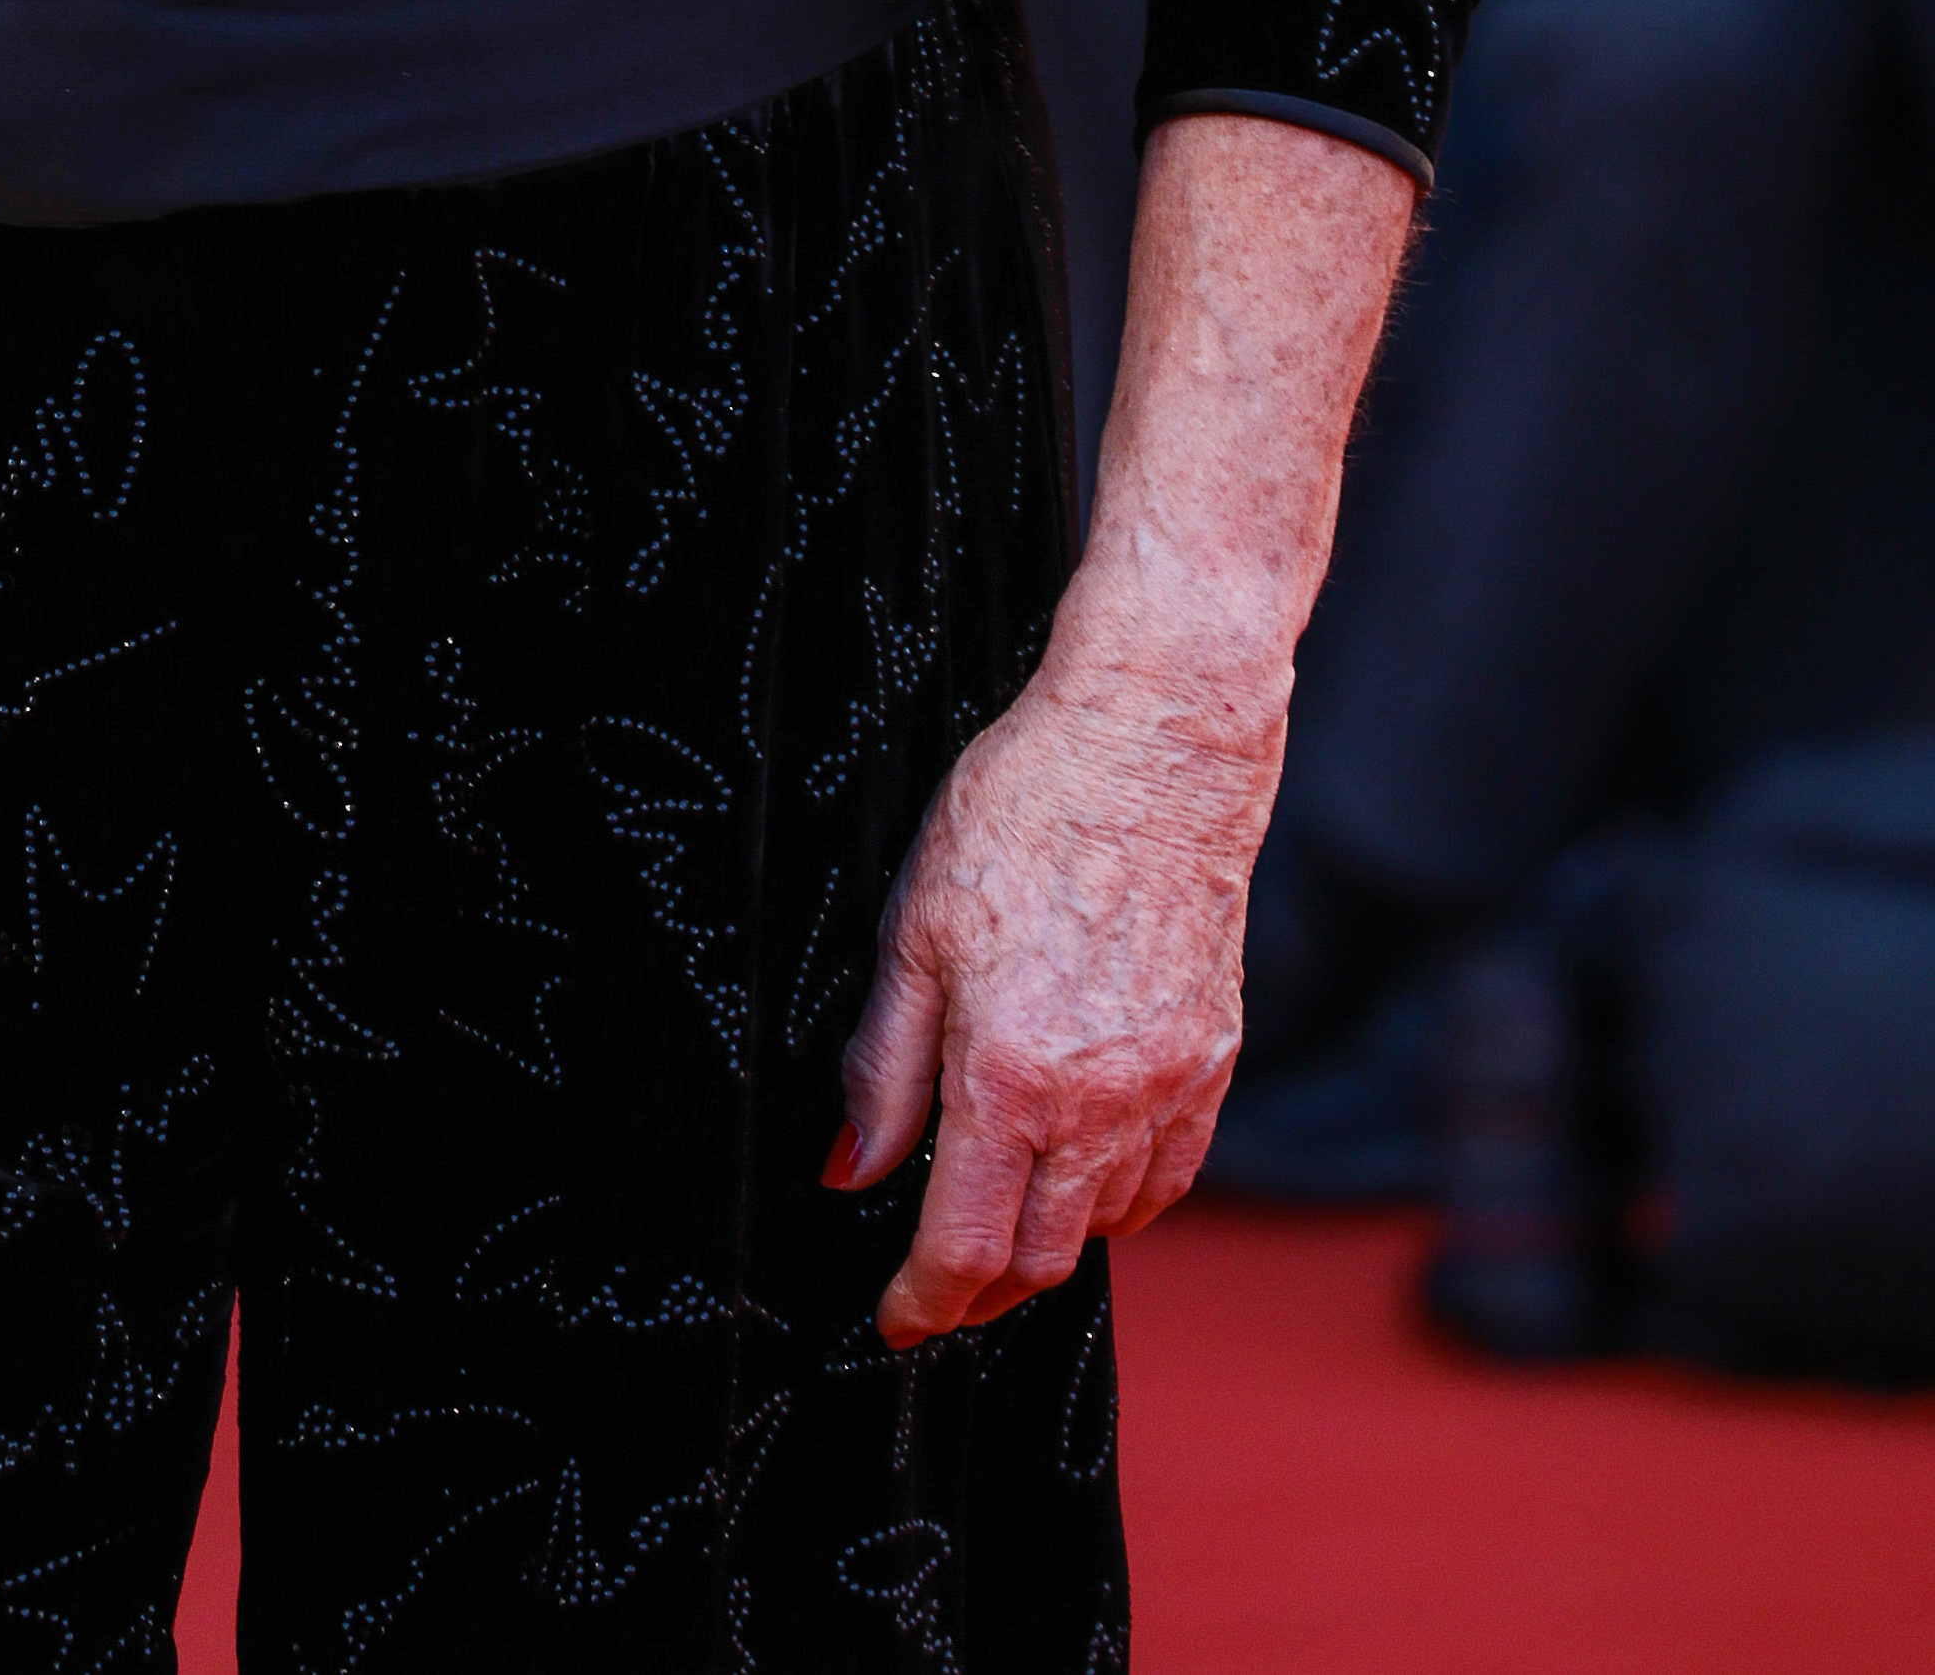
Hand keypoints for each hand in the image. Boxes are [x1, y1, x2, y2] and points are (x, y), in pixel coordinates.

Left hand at [833, 593, 1277, 1341]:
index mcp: (1010, 1074)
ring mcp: (1167, 1086)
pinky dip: (1119, 1199)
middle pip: (1040, 1258)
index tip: (897, 1320)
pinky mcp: (1213, 1060)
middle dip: (981, 1288)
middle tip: (938, 1281)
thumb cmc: (1022, 811)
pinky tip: (1082, 1171)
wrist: (1151, 745)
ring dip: (1049, 1244)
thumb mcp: (913, 928)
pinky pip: (1168, 1175)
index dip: (924, 1301)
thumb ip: (882, 1067)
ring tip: (1001, 1221)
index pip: (965, 1244)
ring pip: (1106, 1225)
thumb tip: (852, 1171)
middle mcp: (1098, 1101)